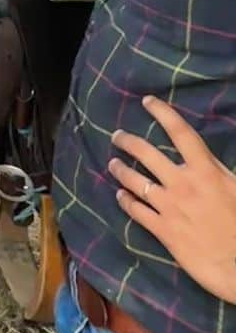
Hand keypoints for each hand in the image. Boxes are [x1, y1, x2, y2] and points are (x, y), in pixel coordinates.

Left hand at [109, 97, 235, 303]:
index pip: (180, 133)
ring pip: (135, 181)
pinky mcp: (162, 230)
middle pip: (147, 154)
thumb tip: (209, 160)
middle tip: (117, 136)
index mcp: (206, 170)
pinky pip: (136, 211)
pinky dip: (125, 201)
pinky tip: (120, 196)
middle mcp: (182, 184)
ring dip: (121, 170)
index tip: (147, 102)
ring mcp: (169, 207)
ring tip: (112, 164)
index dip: (162, 113)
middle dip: (129, 142)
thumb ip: (220, 171)